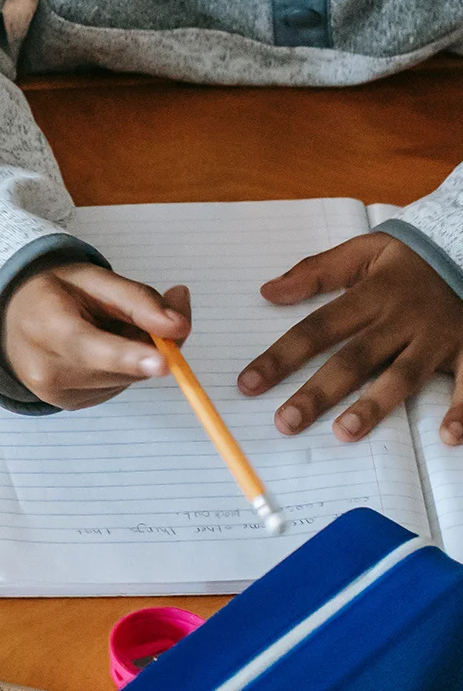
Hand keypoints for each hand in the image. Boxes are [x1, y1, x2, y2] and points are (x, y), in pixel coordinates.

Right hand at [2, 263, 190, 408]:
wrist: (10, 317)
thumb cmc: (54, 291)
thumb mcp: (93, 279)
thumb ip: (138, 300)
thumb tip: (180, 327)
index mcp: (44, 326)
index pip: (90, 346)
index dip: (129, 356)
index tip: (164, 364)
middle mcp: (45, 368)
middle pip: (119, 366)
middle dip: (146, 344)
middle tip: (144, 313)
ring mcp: (55, 393)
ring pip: (124, 379)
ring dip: (133, 356)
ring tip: (104, 330)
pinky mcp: (68, 404)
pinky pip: (116, 387)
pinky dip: (120, 369)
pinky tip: (98, 349)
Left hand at [238, 233, 462, 445]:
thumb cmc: (411, 258)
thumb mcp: (363, 252)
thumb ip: (316, 272)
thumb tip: (268, 292)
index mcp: (371, 295)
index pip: (317, 329)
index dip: (281, 357)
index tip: (248, 384)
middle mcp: (401, 319)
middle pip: (353, 360)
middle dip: (318, 393)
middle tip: (286, 422)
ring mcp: (436, 337)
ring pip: (402, 376)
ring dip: (374, 406)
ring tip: (344, 433)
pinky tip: (448, 438)